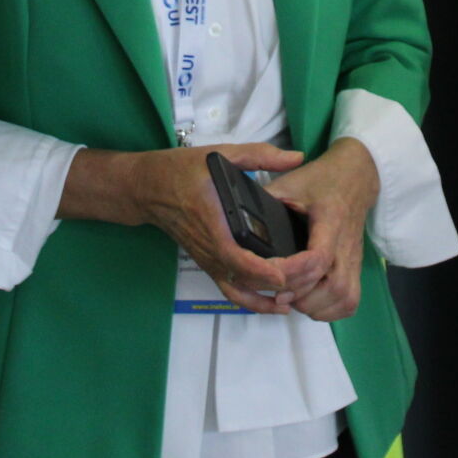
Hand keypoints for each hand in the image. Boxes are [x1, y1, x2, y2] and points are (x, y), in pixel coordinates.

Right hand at [63, 142, 306, 313]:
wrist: (148, 188)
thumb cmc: (183, 169)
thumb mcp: (221, 153)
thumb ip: (261, 155)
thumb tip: (298, 157)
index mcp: (212, 220)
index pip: (236, 255)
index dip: (262, 269)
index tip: (288, 271)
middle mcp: (210, 247)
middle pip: (244, 279)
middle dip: (277, 284)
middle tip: (309, 277)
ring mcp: (208, 260)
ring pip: (239, 291)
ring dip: (267, 298)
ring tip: (297, 295)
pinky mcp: (208, 264)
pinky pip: (230, 291)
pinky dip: (253, 302)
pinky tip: (276, 303)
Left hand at [266, 138, 379, 322]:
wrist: (355, 178)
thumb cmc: (321, 180)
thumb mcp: (290, 183)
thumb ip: (266, 201)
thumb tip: (239, 220)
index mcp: (331, 220)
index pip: (318, 257)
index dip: (292, 271)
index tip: (269, 270)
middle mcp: (346, 244)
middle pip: (333, 285)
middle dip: (300, 295)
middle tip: (276, 290)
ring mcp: (353, 258)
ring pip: (343, 297)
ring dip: (314, 305)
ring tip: (291, 296)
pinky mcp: (355, 267)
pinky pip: (350, 301)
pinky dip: (329, 310)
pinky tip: (310, 301)